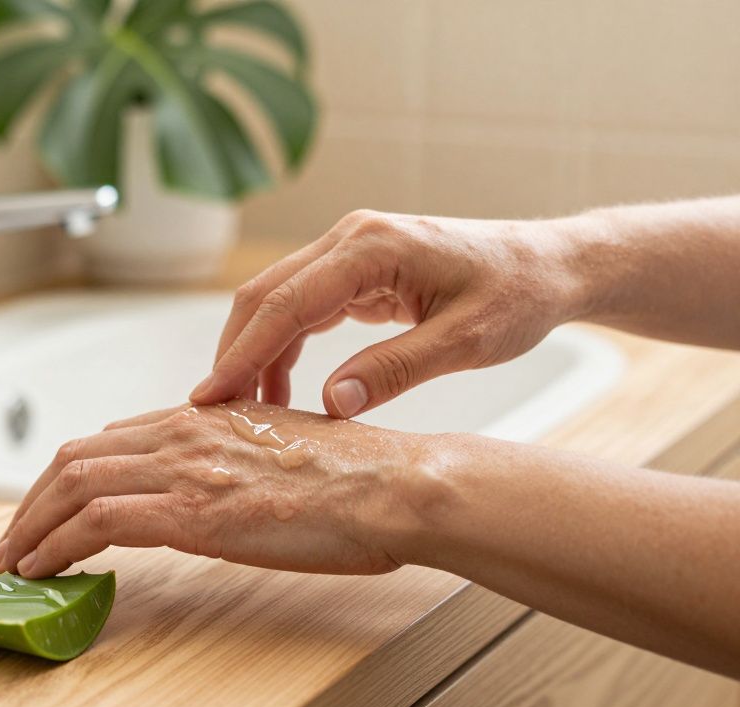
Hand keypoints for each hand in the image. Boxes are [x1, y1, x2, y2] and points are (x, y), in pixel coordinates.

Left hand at [0, 400, 430, 578]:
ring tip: (16, 559)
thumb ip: (229, 455)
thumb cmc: (354, 477)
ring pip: (74, 485)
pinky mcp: (193, 510)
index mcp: (204, 417)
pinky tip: (46, 568)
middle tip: (15, 536)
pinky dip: (59, 544)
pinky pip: (99, 523)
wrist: (393, 487)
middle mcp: (184, 433)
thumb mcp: (278, 449)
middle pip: (76, 458)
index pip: (108, 441)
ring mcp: (185, 468)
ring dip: (33, 525)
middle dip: (32, 500)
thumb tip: (200, 482)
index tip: (46, 508)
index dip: (64, 477)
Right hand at [189, 209, 583, 416]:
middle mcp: (350, 240)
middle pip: (264, 295)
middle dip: (233, 352)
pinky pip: (302, 309)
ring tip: (243, 412)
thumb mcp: (467, 341)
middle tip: (209, 411)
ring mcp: (350, 252)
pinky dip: (283, 349)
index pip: (285, 302)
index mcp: (372, 247)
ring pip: (276, 302)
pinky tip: (281, 391)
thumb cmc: (519, 295)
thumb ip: (397, 371)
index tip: (211, 396)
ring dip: (254, 353)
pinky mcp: (356, 272)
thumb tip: (331, 405)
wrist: (551, 265)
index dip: (243, 352)